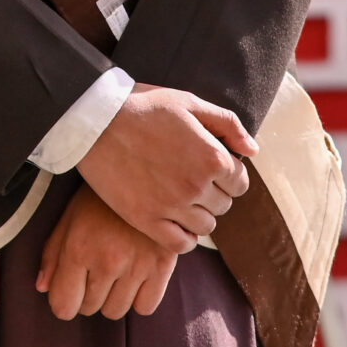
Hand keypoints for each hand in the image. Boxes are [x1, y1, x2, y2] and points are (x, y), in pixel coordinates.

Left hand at [37, 187, 177, 320]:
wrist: (144, 173)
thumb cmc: (99, 197)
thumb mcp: (69, 217)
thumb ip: (53, 254)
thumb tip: (43, 288)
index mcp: (78, 248)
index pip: (64, 306)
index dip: (64, 302)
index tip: (69, 290)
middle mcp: (108, 261)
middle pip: (90, 308)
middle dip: (87, 295)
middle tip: (94, 269)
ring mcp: (137, 266)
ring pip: (116, 311)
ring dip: (111, 297)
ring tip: (114, 270)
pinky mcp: (163, 266)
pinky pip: (145, 307)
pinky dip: (138, 298)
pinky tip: (135, 276)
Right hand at [72, 84, 254, 251]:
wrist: (93, 120)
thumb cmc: (142, 106)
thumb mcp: (188, 102)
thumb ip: (227, 124)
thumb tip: (252, 149)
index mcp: (211, 157)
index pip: (240, 182)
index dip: (228, 174)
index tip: (210, 167)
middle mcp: (196, 185)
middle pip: (224, 205)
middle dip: (213, 192)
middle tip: (190, 177)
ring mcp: (171, 206)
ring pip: (205, 226)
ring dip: (199, 213)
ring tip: (180, 196)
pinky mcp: (147, 220)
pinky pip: (181, 244)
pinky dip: (184, 237)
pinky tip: (174, 220)